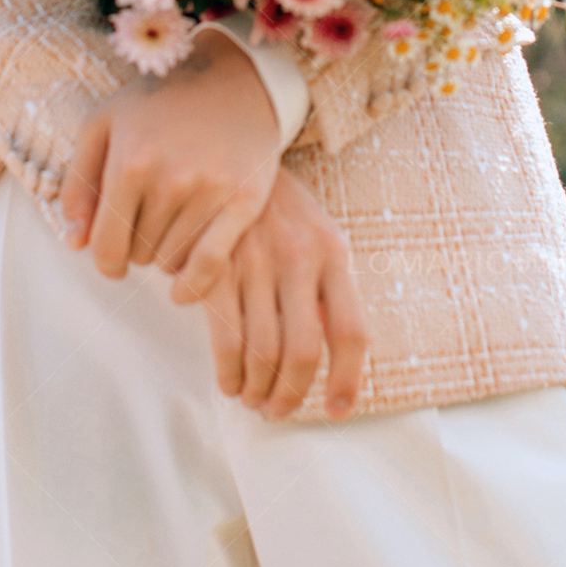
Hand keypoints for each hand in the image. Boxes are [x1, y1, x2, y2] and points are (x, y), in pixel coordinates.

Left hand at [61, 30, 280, 297]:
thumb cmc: (159, 102)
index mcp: (130, 162)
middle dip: (139, 247)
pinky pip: (211, 263)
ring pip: (172, 260)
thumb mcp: (104, 124)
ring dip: (166, 256)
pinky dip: (193, 286)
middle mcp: (169, 179)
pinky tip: (183, 291)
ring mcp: (210, 191)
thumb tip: (74, 242)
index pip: (107, 244)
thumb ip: (79, 182)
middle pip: (140, 254)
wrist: (233, 78)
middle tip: (150, 223)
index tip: (113, 260)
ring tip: (172, 228)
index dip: (106, 261)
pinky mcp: (245, 200)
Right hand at [194, 167, 368, 420]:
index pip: (351, 331)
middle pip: (302, 351)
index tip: (338, 409)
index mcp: (333, 251)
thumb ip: (330, 289)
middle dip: (291, 395)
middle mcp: (298, 256)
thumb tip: (336, 359)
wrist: (234, 155)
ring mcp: (255, 259)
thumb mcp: (320, 236)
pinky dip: (228, 373)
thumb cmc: (283, 210)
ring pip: (261, 352)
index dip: (347, 380)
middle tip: (279, 410)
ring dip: (257, 390)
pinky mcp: (214, 265)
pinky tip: (229, 381)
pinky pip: (224, 338)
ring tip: (254, 399)